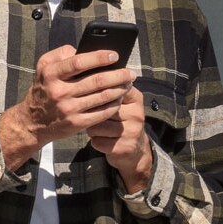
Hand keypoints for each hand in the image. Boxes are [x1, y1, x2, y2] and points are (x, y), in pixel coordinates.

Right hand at [0, 46, 126, 172]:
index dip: (99, 57)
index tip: (115, 55)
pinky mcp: (76, 123)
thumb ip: (61, 54)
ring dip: (121, 89)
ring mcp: (68, 109)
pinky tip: (119, 98)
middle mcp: (59, 92)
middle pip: (97, 81)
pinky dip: (115, 104)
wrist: (32, 122)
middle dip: (119, 75)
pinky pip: (102, 112)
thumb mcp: (43, 68)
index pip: (78, 62)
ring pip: (103, 96)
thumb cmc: (43, 89)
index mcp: (50, 74)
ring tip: (128, 84)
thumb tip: (82, 49)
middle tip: (130, 72)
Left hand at [86, 76, 153, 193]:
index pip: (111, 89)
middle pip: (100, 108)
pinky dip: (95, 141)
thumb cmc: (119, 121)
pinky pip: (97, 141)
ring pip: (96, 126)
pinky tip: (102, 140)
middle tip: (92, 116)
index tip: (88, 97)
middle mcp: (136, 113)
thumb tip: (85, 73)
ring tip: (100, 129)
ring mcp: (132, 131)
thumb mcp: (120, 103)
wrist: (133, 150)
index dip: (95, 94)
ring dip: (92, 129)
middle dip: (92, 113)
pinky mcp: (124, 147)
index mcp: (135, 98)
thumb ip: (107, 90)